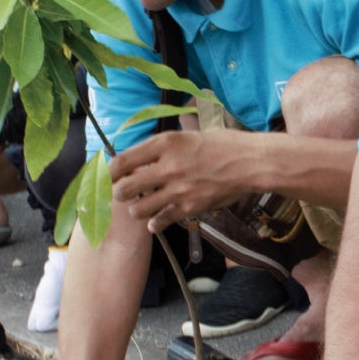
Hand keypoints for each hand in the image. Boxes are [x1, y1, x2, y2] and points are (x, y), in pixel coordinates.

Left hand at [108, 130, 249, 232]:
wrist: (249, 162)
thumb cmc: (220, 145)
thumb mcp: (186, 136)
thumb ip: (160, 149)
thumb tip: (136, 161)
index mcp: (165, 143)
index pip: (122, 160)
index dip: (110, 171)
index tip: (109, 176)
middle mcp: (168, 166)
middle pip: (125, 188)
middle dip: (119, 193)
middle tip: (123, 193)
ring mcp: (179, 189)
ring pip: (139, 208)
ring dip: (136, 209)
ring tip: (142, 206)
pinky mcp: (190, 207)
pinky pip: (161, 221)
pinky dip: (155, 223)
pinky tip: (155, 221)